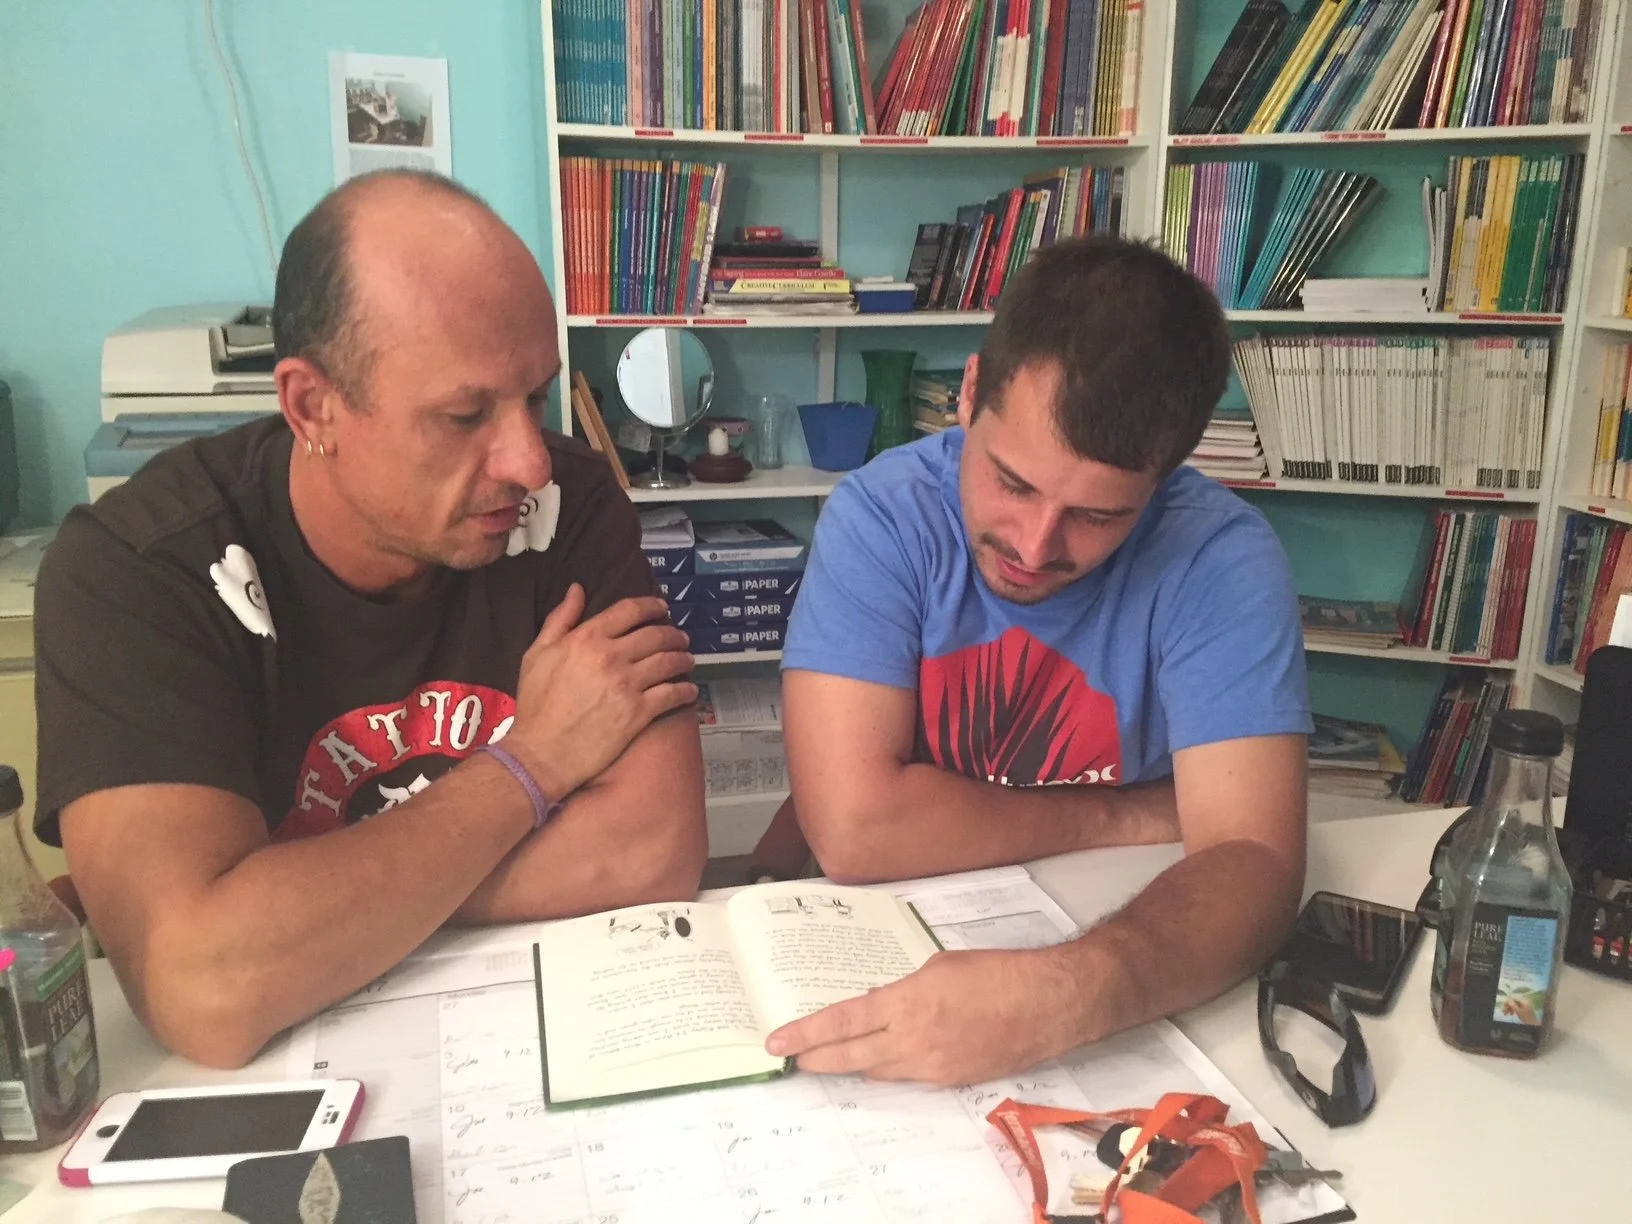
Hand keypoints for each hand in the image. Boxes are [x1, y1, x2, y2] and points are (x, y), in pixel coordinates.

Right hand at [507, 584, 695, 797]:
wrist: (541, 752)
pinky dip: (686, 690)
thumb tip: (577, 589)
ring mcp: (628, 684)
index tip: (662, 607)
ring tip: (688, 659)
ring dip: (683, 658)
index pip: (629, 611)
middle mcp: (611, 656)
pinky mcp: (639, 712)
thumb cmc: (535, 705)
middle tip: (680, 637)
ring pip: (668, 661)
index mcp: (586, 638)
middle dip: (673, 633)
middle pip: (655, 634)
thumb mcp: (537, 654)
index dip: (651, 605)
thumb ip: (560, 619)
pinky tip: (690, 690)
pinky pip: (672, 694)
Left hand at [763, 949, 1083, 1086]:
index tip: (778, 1041)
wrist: (1048, 1003)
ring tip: (831, 1058)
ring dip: (853, 1064)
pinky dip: (891, 1067)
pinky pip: (909, 1076)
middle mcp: (915, 1041)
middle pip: (851, 1057)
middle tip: (792, 1059)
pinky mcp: (953, 1080)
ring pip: (878, 1071)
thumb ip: (903, 990)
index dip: (806, 1034)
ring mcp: (934, 1066)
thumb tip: (881, 1005)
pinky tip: (884, 1058)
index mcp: (908, 1003)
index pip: (843, 1022)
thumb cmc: (998, 973)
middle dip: (817, 1059)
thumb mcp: (939, 967)